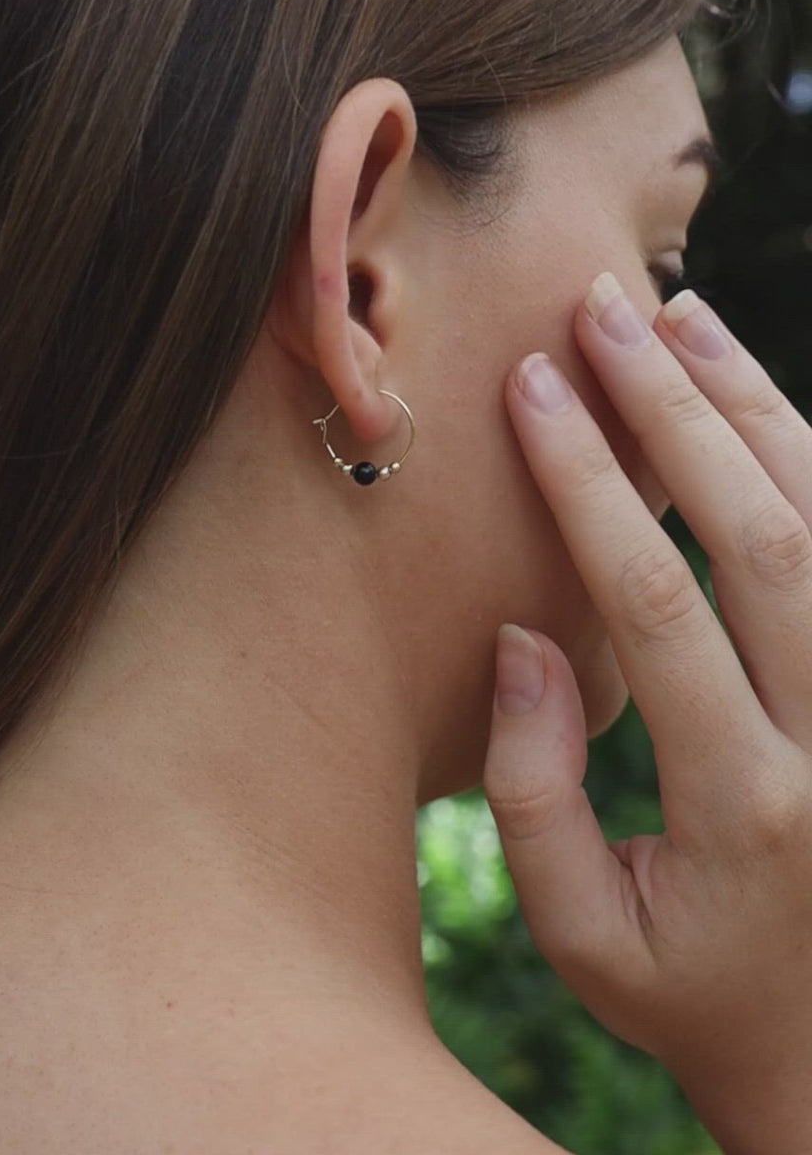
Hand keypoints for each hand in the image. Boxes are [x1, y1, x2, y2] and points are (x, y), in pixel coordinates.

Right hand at [482, 273, 811, 1154]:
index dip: (587, 482)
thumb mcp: (584, 936)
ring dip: (751, 406)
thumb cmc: (695, 996)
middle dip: (671, 408)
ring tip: (679, 318)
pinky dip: (806, 458)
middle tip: (602, 312)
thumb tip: (523, 637)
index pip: (656, 600)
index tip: (532, 390)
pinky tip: (752, 398)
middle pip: (761, 532)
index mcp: (742, 802)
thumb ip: (534, 794)